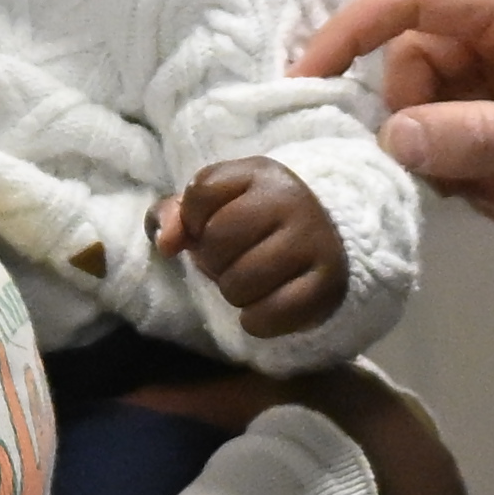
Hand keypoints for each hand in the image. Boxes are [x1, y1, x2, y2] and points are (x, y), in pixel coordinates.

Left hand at [151, 158, 346, 339]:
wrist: (327, 242)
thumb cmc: (255, 225)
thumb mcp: (214, 206)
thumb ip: (174, 214)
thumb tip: (166, 243)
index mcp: (261, 173)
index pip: (200, 193)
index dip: (194, 220)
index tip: (213, 225)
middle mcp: (292, 200)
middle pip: (216, 242)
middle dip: (213, 260)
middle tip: (236, 258)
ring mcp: (313, 242)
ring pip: (238, 284)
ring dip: (234, 292)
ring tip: (252, 280)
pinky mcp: (326, 286)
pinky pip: (265, 316)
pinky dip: (256, 321)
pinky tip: (266, 305)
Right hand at [299, 0, 493, 231]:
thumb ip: (479, 139)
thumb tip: (397, 139)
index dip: (345, 35)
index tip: (304, 84)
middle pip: (421, 60)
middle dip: (421, 126)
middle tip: (449, 186)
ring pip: (451, 99)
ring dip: (457, 156)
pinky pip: (486, 122)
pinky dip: (488, 164)